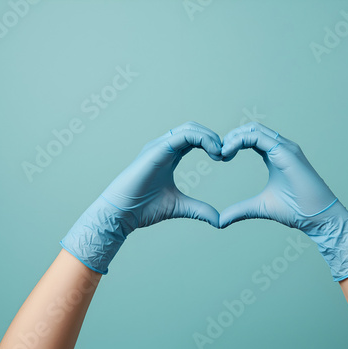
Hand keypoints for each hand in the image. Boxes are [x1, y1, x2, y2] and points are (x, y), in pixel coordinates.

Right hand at [61, 122, 222, 273]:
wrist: (121, 214)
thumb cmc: (143, 209)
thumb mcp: (180, 207)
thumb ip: (200, 210)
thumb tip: (219, 220)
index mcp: (168, 155)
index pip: (194, 139)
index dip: (212, 144)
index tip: (225, 158)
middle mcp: (163, 147)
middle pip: (193, 129)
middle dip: (213, 138)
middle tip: (225, 155)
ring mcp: (158, 146)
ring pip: (189, 128)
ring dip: (210, 137)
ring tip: (220, 153)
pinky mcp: (156, 150)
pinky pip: (183, 136)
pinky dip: (202, 139)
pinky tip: (213, 153)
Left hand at [219, 122, 347, 280]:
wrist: (318, 218)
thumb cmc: (296, 211)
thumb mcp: (260, 207)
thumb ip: (240, 210)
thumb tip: (221, 221)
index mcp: (276, 155)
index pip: (251, 138)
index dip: (233, 144)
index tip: (220, 158)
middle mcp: (282, 147)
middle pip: (251, 128)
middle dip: (231, 137)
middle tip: (218, 154)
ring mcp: (286, 148)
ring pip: (254, 128)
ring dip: (234, 137)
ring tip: (221, 152)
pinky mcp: (287, 152)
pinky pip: (259, 137)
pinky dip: (240, 140)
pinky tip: (228, 153)